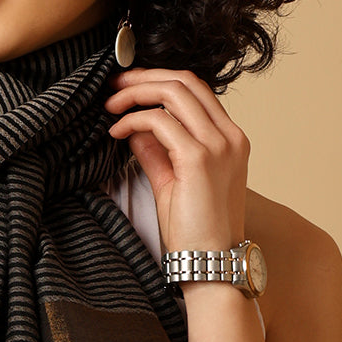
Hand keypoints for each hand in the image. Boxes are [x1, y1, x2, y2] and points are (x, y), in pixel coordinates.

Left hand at [104, 68, 248, 252]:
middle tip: (113, 85)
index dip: (158, 80)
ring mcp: (218, 145)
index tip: (128, 86)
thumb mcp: (172, 181)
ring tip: (111, 106)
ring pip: (173, 92)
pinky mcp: (198, 158)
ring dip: (136, 93)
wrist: (210, 264)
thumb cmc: (195, 231)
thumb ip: (157, 151)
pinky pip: (159, 122)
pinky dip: (133, 121)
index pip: (195, 90)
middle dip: (144, 77)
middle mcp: (230, 136)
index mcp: (230, 139)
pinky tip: (117, 132)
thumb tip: (135, 128)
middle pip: (185, 81)